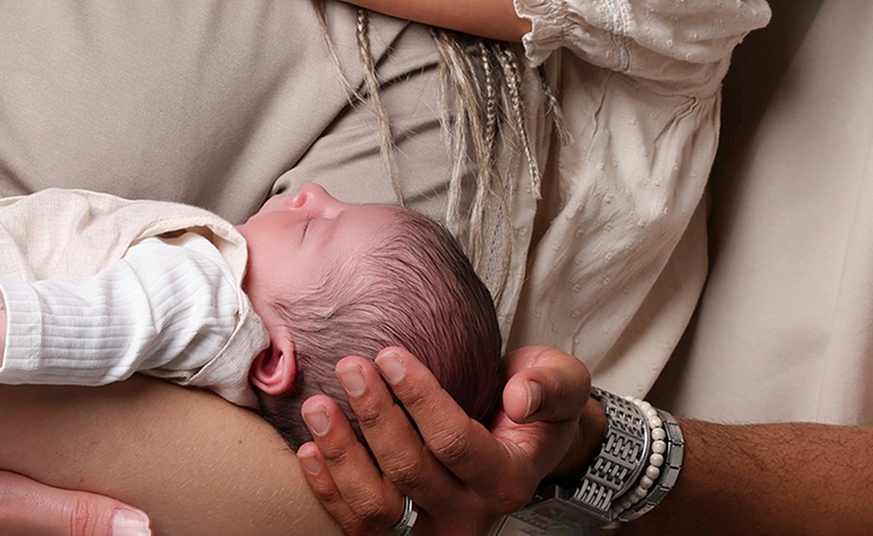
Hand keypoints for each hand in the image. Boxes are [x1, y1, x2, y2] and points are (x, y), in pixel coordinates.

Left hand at [298, 345, 598, 535]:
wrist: (531, 440)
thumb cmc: (542, 405)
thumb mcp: (563, 384)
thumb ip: (549, 386)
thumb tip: (520, 396)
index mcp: (508, 477)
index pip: (454, 442)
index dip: (419, 399)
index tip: (390, 355)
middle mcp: (470, 510)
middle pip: (410, 472)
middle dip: (375, 417)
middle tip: (351, 367)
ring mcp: (434, 523)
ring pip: (377, 508)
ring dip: (342, 458)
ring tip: (319, 406)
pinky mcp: (406, 525)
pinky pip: (359, 524)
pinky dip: (330, 490)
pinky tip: (309, 449)